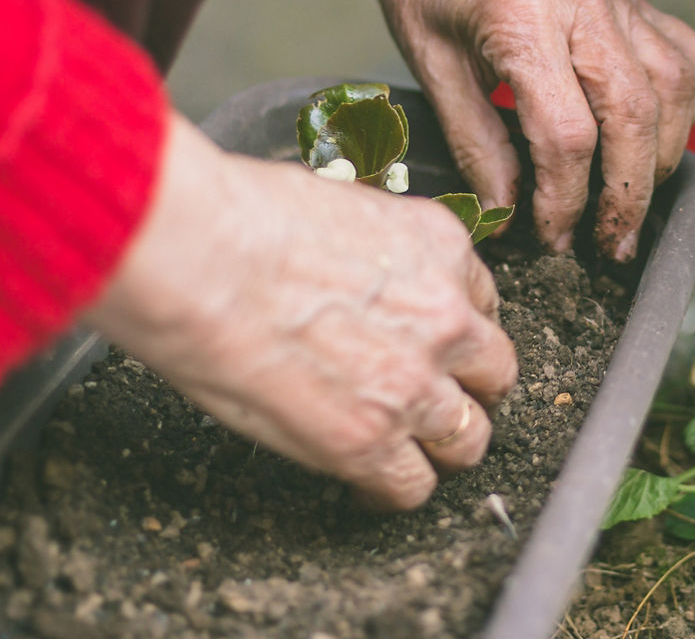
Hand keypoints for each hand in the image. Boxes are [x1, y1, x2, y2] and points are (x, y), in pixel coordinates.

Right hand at [86, 115, 517, 509]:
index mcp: (441, 249)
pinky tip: (367, 479)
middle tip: (433, 398)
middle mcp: (445, 318)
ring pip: (468, 438)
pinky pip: (412, 487)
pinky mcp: (369, 442)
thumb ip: (376, 251)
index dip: (457, 332)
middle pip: (493, 374)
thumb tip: (361, 274)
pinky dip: (392, 490)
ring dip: (441, 445)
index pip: (480, 305)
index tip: (438, 346)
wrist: (202, 257)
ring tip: (408, 447)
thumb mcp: (342, 206)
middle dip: (467, 389)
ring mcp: (413, 385)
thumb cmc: (242, 220)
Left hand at [369, 0, 694, 260]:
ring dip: (662, 158)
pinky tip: (655, 143)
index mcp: (522, 17)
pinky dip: (684, 109)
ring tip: (631, 206)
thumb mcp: (431, 70)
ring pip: (674, 87)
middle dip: (628, 193)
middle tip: (609, 244)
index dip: (565, 198)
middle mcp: (585, 1)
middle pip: (634, 113)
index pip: (566, 130)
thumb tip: (509, 215)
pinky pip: (688, 58)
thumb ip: (474, 144)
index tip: (553, 237)